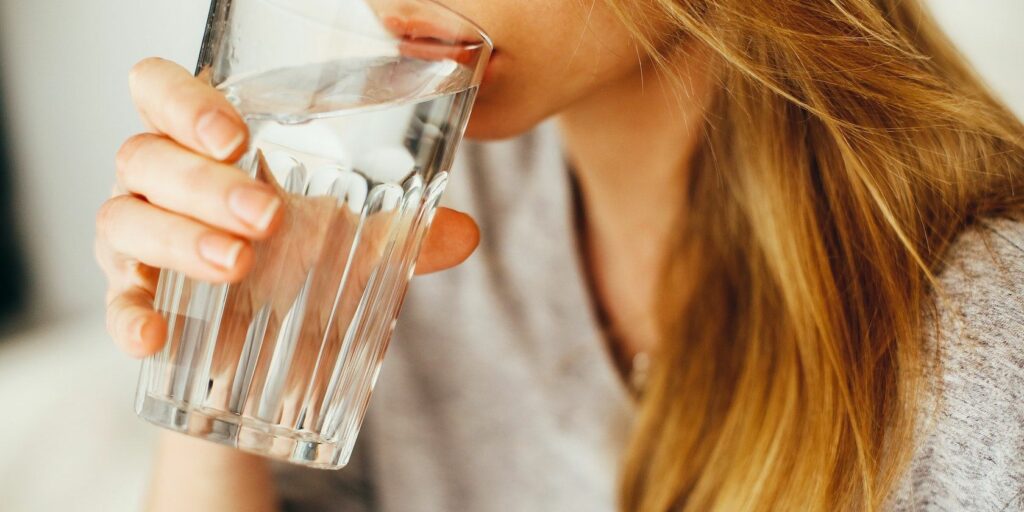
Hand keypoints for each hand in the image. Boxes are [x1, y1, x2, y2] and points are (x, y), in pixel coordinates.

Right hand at [96, 57, 479, 357]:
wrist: (269, 350)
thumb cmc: (300, 265)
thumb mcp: (353, 244)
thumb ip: (405, 234)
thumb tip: (466, 234)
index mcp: (207, 146)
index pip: (160, 90)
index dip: (184, 101)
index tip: (237, 136)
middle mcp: (160, 181)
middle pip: (145, 154)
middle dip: (204, 182)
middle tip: (267, 216)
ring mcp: (138, 238)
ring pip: (124, 217)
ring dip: (180, 238)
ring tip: (239, 264)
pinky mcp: (133, 298)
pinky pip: (115, 301)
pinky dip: (129, 315)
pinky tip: (155, 336)